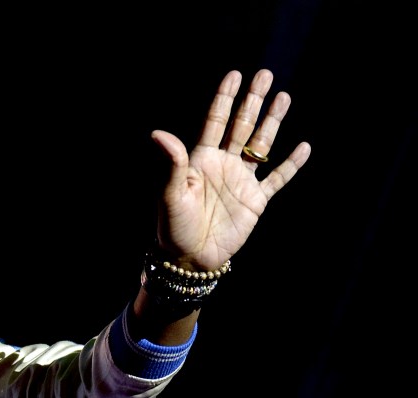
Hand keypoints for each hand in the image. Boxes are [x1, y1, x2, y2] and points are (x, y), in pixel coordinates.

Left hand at [151, 69, 311, 269]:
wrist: (190, 258)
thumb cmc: (173, 226)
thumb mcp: (171, 194)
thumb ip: (172, 163)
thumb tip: (158, 133)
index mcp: (201, 160)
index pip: (215, 122)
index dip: (225, 98)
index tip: (234, 74)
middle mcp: (223, 165)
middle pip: (241, 126)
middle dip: (253, 101)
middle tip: (265, 74)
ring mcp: (241, 181)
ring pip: (261, 145)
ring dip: (272, 122)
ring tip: (284, 97)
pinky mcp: (255, 201)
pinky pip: (277, 179)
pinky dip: (291, 164)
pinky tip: (303, 147)